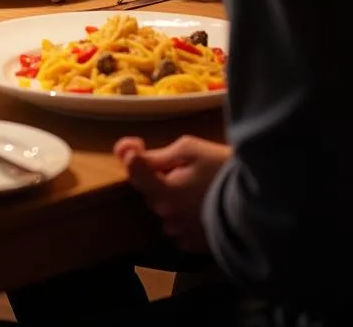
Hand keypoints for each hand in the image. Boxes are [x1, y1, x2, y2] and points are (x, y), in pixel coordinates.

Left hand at [113, 135, 230, 251]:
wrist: (265, 201)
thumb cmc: (224, 169)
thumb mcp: (190, 150)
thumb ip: (156, 155)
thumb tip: (126, 152)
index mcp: (164, 193)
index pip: (134, 174)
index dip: (132, 155)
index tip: (140, 144)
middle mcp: (169, 218)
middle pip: (151, 192)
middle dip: (159, 176)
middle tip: (184, 166)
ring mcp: (183, 235)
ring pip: (165, 209)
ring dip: (172, 197)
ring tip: (198, 186)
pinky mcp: (197, 246)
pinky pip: (180, 227)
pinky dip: (185, 215)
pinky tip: (204, 205)